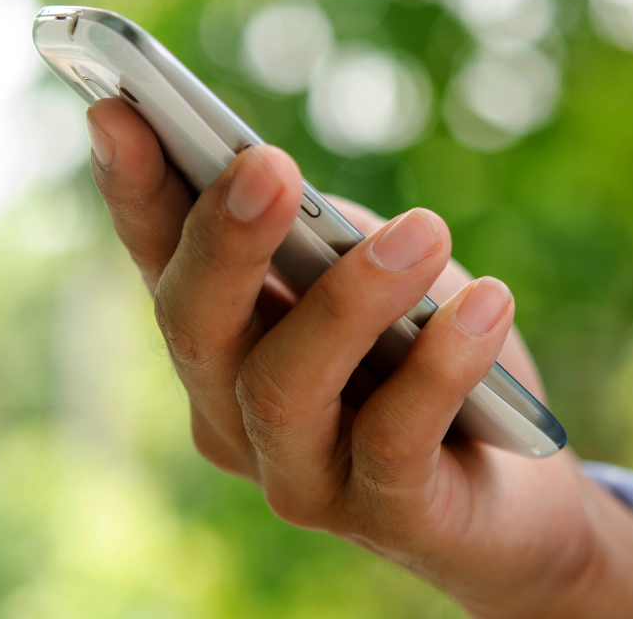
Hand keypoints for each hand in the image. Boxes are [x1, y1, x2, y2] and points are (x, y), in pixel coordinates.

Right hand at [84, 98, 632, 618]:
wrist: (515, 490)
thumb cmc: (432, 360)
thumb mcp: (382, 279)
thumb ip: (328, 241)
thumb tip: (300, 200)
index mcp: (225, 339)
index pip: (162, 261)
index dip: (134, 191)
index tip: (116, 112)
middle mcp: (234, 412)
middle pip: (195, 328)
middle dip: (225, 242)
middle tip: (268, 166)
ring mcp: (300, 475)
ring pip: (284, 387)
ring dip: (350, 300)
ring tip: (423, 228)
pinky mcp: (386, 520)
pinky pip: (395, 439)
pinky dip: (442, 364)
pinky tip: (487, 301)